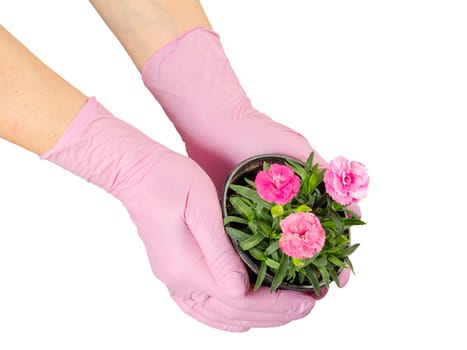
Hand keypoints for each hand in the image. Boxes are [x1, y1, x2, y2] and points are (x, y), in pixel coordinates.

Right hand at [41, 97, 316, 331]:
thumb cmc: (168, 180)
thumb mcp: (200, 207)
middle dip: (274, 314)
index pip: (241, 300)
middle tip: (306, 306)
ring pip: (219, 315)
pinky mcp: (174, 271)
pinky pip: (202, 308)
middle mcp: (179, 281)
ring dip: (255, 318)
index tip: (306, 300)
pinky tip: (243, 315)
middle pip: (233, 313)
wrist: (136, 174)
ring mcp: (174, 279)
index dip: (277, 304)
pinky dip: (228, 316)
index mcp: (187, 267)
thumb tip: (240, 290)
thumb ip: (219, 251)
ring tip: (285, 312)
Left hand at [142, 27, 354, 288]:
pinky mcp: (234, 218)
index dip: (336, 255)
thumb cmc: (257, 133)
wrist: (213, 126)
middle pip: (304, 246)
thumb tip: (353, 205)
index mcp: (302, 195)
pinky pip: (248, 245)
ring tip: (291, 296)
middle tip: (316, 294)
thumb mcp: (295, 149)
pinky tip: (260, 280)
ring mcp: (258, 214)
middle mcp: (282, 207)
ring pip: (277, 250)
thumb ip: (324, 173)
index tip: (340, 277)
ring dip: (287, 272)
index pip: (327, 232)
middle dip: (313, 270)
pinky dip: (257, 262)